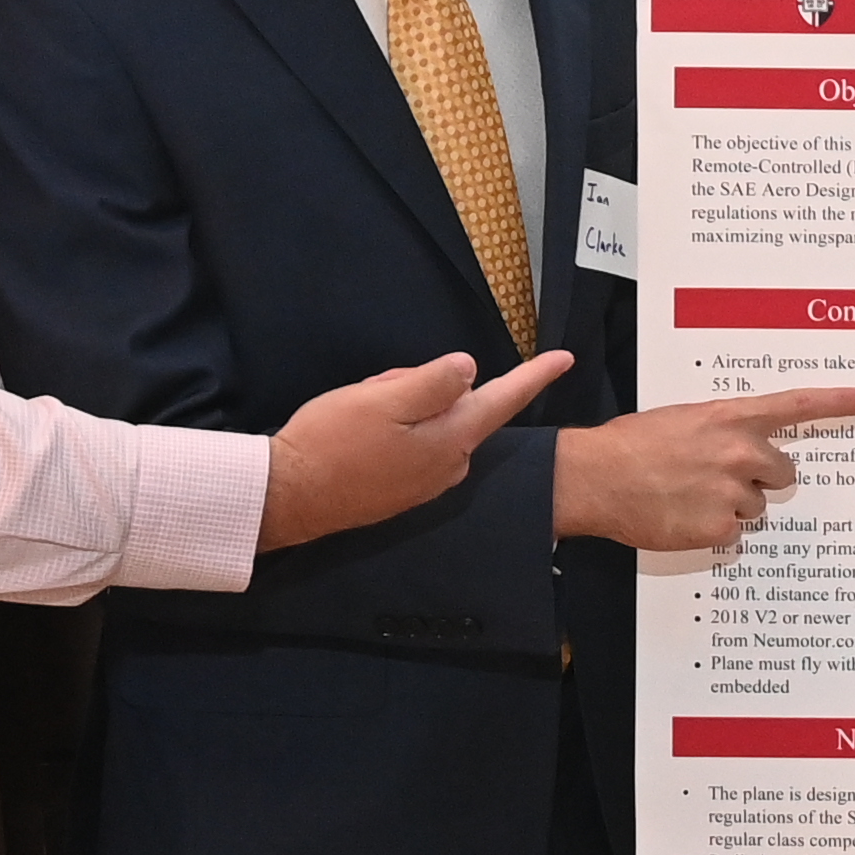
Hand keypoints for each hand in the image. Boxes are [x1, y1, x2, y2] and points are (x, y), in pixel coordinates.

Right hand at [261, 348, 556, 548]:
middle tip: (376, 389)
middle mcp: (449, 465)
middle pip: (457, 404)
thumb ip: (432, 382)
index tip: (565, 358)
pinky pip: (411, 442)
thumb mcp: (383, 398)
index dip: (535, 376)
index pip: (504, 399)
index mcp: (451, 439)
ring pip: (429, 421)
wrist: (289, 496)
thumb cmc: (333, 443)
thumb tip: (470, 368)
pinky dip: (390, 427)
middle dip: (422, 385)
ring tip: (359, 414)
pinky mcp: (403, 490)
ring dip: (400, 405)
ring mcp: (426, 482)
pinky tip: (358, 434)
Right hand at [551, 383, 854, 550]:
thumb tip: (745, 448)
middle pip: (783, 472)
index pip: (798, 405)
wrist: (594, 477)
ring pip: (757, 506)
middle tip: (716, 476)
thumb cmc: (632, 445)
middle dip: (758, 477)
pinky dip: (713, 530)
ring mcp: (735, 491)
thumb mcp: (684, 420)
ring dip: (732, 505)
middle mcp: (742, 451)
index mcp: (731, 416)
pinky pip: (735, 534)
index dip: (840, 402)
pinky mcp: (723, 527)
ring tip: (688, 496)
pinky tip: (682, 516)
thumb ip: (723, 430)